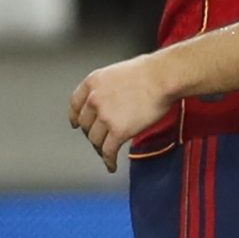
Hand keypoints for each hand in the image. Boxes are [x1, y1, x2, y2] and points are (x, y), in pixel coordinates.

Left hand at [69, 56, 177, 172]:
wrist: (163, 77)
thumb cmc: (151, 71)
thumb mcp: (120, 72)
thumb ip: (111, 87)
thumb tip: (116, 99)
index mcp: (93, 82)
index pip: (75, 103)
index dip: (75, 117)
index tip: (76, 124)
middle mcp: (94, 99)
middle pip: (86, 124)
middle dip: (92, 133)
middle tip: (100, 140)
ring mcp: (105, 116)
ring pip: (95, 140)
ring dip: (100, 148)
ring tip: (107, 154)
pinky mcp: (119, 131)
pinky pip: (108, 151)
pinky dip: (108, 160)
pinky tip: (111, 165)